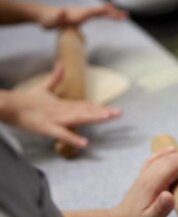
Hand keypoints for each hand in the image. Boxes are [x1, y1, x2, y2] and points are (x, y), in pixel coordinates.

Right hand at [1, 63, 120, 147]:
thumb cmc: (26, 100)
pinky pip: (62, 135)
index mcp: (63, 104)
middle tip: (119, 113)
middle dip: (103, 112)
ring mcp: (56, 118)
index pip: (85, 105)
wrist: (9, 105)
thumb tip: (60, 64)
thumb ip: (55, 78)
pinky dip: (73, 139)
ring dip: (93, 118)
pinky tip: (85, 143)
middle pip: (86, 110)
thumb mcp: (43, 89)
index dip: (99, 107)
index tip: (113, 110)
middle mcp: (63, 110)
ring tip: (108, 117)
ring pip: (78, 118)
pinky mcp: (47, 128)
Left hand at [36, 3, 126, 28]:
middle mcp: (83, 12)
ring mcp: (83, 13)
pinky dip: (106, 15)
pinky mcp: (83, 16)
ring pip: (101, 13)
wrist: (44, 15)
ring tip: (124, 16)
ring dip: (113, 14)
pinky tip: (111, 14)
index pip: (93, 12)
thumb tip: (63, 12)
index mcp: (78, 14)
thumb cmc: (48, 20)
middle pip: (100, 12)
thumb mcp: (52, 20)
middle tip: (125, 15)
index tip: (112, 10)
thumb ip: (58, 17)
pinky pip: (98, 15)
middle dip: (113, 14)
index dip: (102, 11)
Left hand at [110, 147, 177, 216]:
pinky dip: (166, 154)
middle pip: (172, 159)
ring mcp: (144, 175)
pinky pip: (155, 159)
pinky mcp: (143, 178)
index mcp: (153, 184)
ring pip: (164, 157)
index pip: (175, 166)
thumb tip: (170, 195)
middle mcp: (148, 175)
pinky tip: (171, 152)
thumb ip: (160, 208)